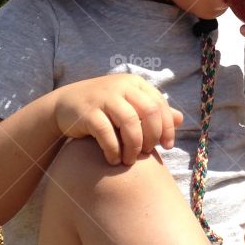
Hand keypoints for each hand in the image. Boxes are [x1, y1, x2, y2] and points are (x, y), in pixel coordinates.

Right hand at [52, 73, 183, 166]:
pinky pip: (107, 133)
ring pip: (130, 122)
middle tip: (146, 153)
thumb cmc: (103, 108)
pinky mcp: (87, 112)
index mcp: (135, 84)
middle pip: (149, 112)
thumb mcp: (130, 105)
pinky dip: (113, 150)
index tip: (167, 146)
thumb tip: (180, 119)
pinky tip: (114, 160)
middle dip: (152, 137)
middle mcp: (121, 86)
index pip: (160, 105)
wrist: (64, 105)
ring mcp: (103, 98)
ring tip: (130, 160)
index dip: (167, 128)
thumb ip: (153, 111)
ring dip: (134, 146)